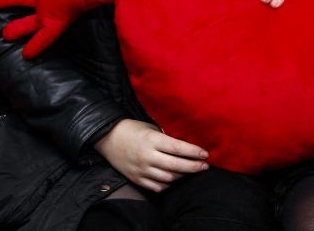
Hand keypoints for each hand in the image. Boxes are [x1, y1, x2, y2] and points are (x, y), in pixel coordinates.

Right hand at [94, 119, 208, 192]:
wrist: (108, 138)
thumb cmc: (133, 129)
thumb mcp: (150, 128)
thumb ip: (165, 138)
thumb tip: (184, 147)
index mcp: (152, 140)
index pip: (177, 148)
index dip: (193, 152)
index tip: (205, 154)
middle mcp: (147, 156)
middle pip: (176, 165)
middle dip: (193, 167)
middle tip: (204, 166)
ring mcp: (141, 169)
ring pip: (168, 178)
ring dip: (182, 175)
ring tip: (190, 171)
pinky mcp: (136, 179)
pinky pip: (157, 187)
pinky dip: (168, 184)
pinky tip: (174, 178)